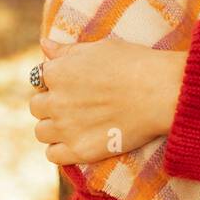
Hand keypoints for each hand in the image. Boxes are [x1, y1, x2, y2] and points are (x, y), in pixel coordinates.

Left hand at [28, 36, 187, 166]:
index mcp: (57, 72)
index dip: (57, 81)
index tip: (75, 84)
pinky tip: (77, 140)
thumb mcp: (100, 47)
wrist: (162, 92)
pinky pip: (53, 155)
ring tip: (76, 123)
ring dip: (54, 127)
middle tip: (76, 104)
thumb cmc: (135, 63)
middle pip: (37, 107)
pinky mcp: (79, 150)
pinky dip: (61, 149)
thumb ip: (67, 50)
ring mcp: (66, 128)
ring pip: (42, 132)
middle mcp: (55, 100)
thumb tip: (44, 44)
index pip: (40, 79)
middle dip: (52, 104)